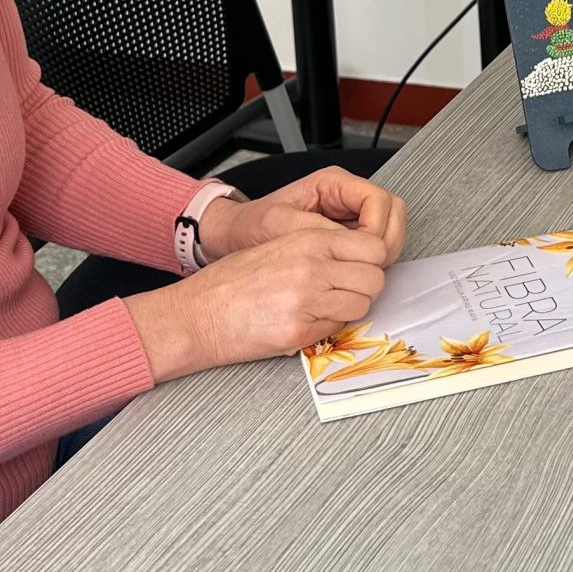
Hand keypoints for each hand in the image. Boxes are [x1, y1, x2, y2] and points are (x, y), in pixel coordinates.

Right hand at [124, 222, 391, 380]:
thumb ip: (320, 249)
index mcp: (309, 240)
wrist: (197, 315)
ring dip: (349, 309)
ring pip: (362, 305)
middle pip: (374, 278)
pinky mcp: (299, 331)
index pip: (373, 246)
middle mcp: (312, 267)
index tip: (360, 268)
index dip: (371, 261)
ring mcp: (307, 300)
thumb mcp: (279, 246)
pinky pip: (337, 329)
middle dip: (364, 288)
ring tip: (322, 308)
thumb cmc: (232, 282)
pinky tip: (305, 322)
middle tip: (344, 292)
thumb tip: (358, 260)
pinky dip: (328, 328)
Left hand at [198, 165, 407, 267]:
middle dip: (388, 241)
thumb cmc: (251, 226)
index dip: (379, 228)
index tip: (367, 253)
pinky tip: (356, 275)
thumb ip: (313, 230)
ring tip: (364, 274)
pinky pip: (375, 243)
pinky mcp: (347, 233)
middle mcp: (346, 195)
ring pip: (390, 228)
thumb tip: (345, 243)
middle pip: (393, 212)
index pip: (379, 200)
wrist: (236, 234)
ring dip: (384, 252)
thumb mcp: (277, 225)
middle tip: (372, 267)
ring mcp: (349, 214)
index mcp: (332, 183)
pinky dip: (374, 260)